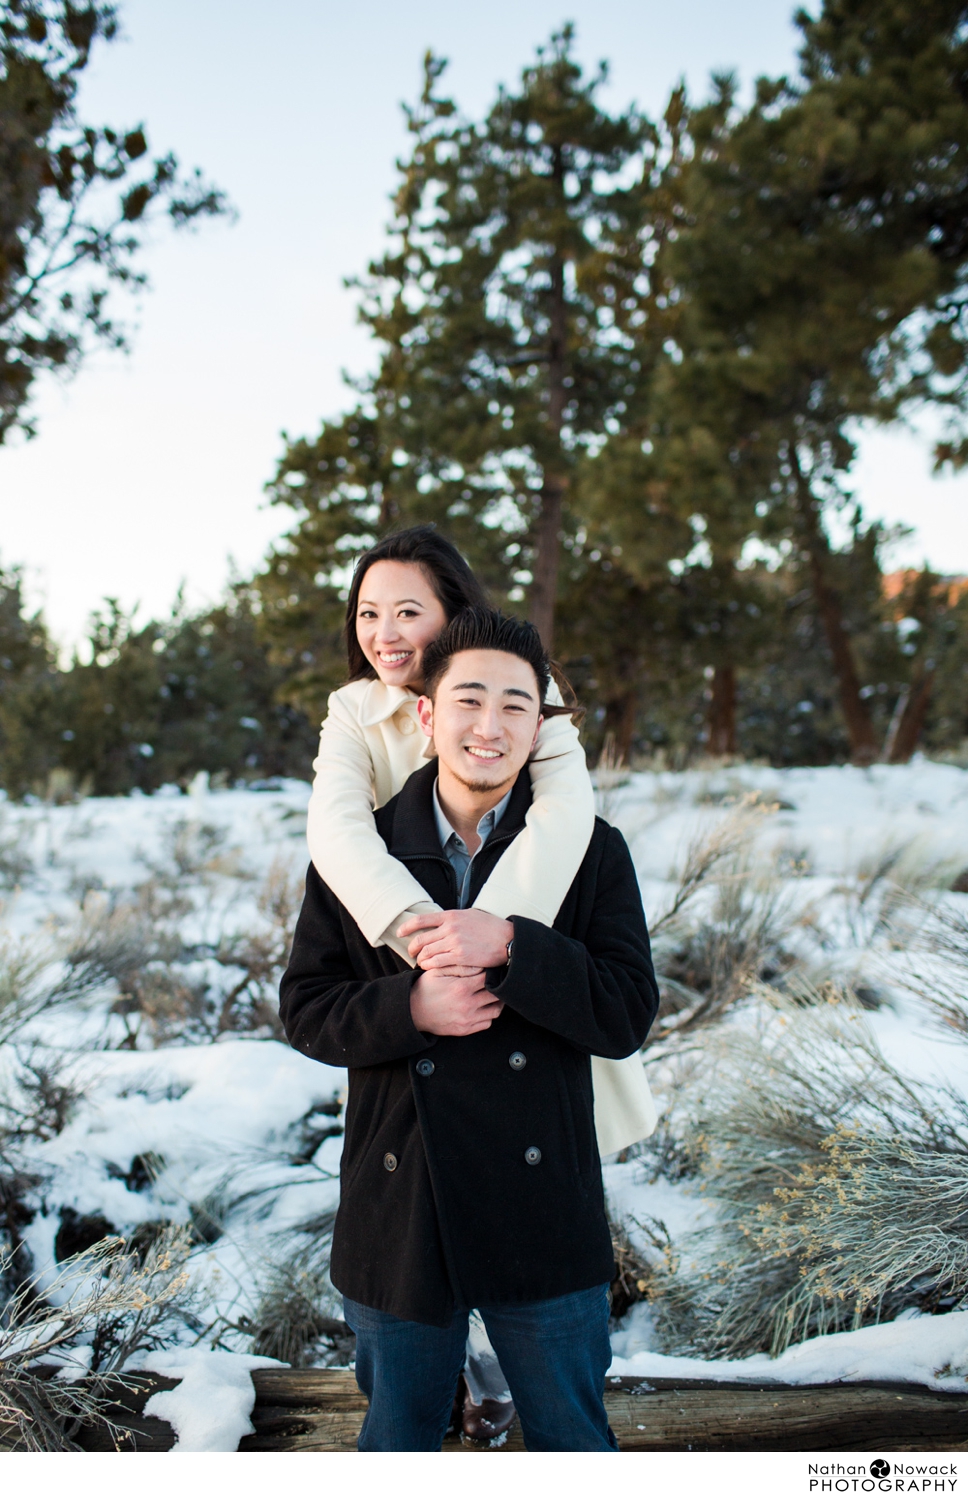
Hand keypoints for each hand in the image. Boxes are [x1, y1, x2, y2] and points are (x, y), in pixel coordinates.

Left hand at [398, 909, 513, 973]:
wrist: (507, 940)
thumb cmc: (491, 927)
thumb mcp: (470, 915)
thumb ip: (453, 918)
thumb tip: (441, 920)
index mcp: (451, 916)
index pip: (421, 920)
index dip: (407, 927)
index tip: (400, 932)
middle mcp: (450, 928)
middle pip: (421, 939)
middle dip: (412, 948)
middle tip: (411, 953)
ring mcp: (454, 943)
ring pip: (426, 953)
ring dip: (420, 960)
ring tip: (420, 963)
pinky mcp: (460, 957)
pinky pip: (437, 963)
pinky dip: (430, 966)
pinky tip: (429, 968)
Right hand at [410, 969, 503, 1036]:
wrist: (412, 1012)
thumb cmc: (425, 988)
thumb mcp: (438, 971)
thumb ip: (459, 966)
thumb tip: (479, 964)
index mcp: (462, 987)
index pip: (488, 977)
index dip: (492, 972)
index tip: (492, 970)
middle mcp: (467, 1004)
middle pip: (496, 994)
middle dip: (497, 986)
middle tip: (496, 982)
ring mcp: (467, 1019)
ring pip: (495, 1010)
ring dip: (496, 1002)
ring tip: (492, 995)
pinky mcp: (465, 1029)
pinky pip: (487, 1023)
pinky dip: (488, 1015)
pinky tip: (483, 1007)